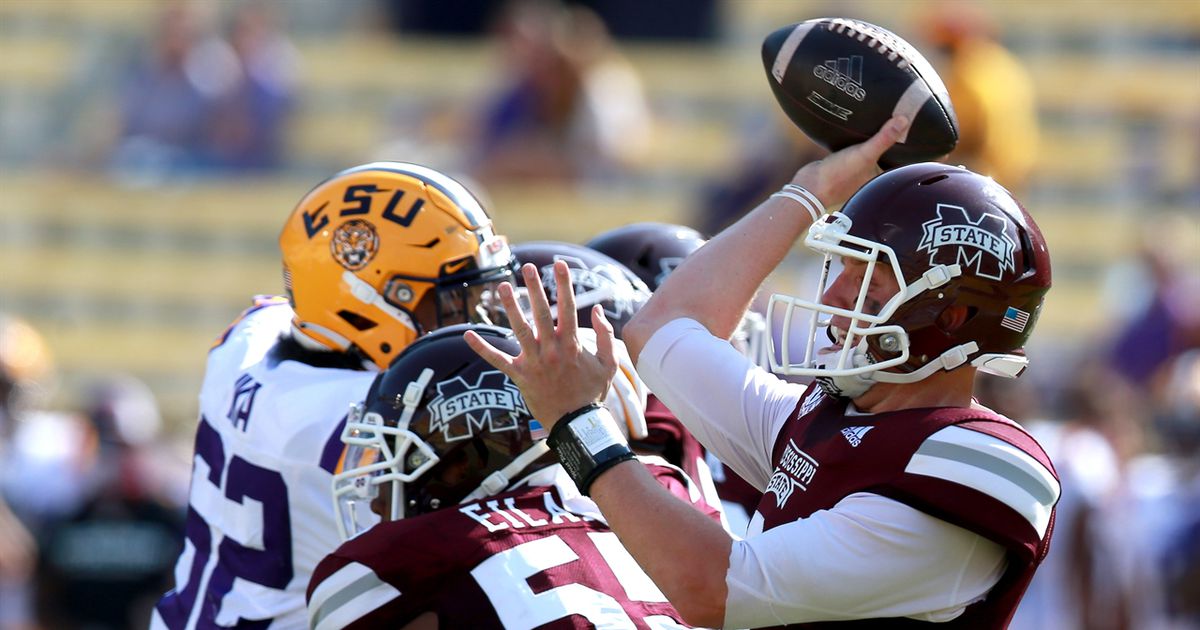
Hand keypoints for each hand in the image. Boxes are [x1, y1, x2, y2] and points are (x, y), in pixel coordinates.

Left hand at [465, 261, 618, 427]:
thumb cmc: (592, 392)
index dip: (564, 284)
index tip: (559, 265)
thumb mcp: (608, 364)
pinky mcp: (520, 376)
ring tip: (501, 287)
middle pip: (542, 313)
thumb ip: (605, 335)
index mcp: (573, 344)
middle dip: (535, 288)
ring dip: (511, 308)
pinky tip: (467, 334)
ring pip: (519, 330)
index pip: (568, 308)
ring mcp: (534, 362)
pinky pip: (497, 360)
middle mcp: (552, 349)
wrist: (577, 424)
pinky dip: (482, 348)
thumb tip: (598, 309)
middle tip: (528, 267)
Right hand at [791, 115, 910, 207]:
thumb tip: (904, 120)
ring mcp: (859, 170)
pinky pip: (859, 149)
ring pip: (874, 152)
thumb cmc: (838, 175)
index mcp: (882, 178)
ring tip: (885, 120)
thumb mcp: (864, 154)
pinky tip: (862, 129)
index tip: (917, 129)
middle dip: (894, 140)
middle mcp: (873, 176)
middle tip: (901, 118)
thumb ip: (884, 139)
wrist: (810, 186)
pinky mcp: (846, 164)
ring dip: (878, 140)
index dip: (910, 147)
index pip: (903, 162)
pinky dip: (862, 140)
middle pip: (888, 155)